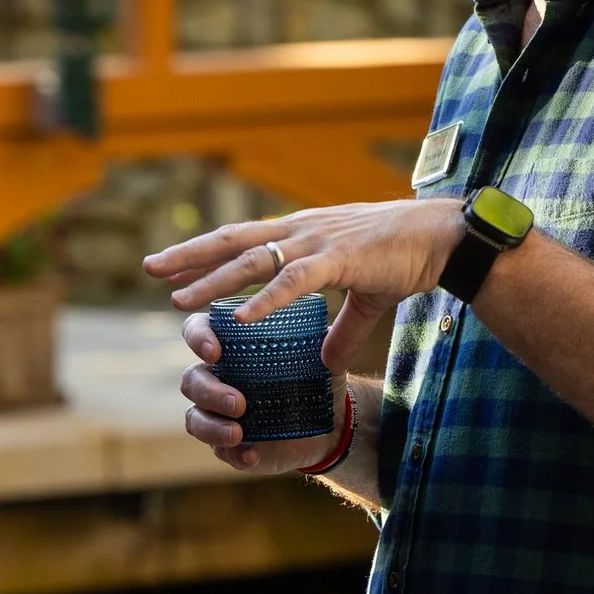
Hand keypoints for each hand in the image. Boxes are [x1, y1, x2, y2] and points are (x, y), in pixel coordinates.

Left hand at [144, 198, 466, 374]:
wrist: (444, 238)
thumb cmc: (406, 258)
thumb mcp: (365, 299)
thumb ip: (342, 329)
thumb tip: (327, 362)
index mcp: (304, 234)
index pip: (242, 239)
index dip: (204, 251)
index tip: (170, 265)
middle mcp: (301, 232)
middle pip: (231, 241)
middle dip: (188, 256)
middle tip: (149, 268)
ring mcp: (317, 243)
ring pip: (252, 260)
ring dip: (212, 281)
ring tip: (179, 300)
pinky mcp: (338, 259)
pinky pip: (293, 281)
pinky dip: (265, 298)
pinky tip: (241, 316)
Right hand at [178, 312, 348, 474]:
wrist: (329, 426)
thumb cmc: (316, 378)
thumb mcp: (320, 354)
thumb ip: (319, 337)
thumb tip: (322, 324)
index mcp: (231, 347)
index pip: (197, 330)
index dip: (197, 338)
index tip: (215, 352)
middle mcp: (217, 378)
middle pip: (192, 380)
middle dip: (209, 391)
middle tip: (239, 403)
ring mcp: (218, 414)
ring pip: (194, 418)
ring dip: (212, 427)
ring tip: (238, 433)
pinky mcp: (228, 444)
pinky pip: (220, 451)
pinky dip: (234, 454)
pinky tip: (252, 456)